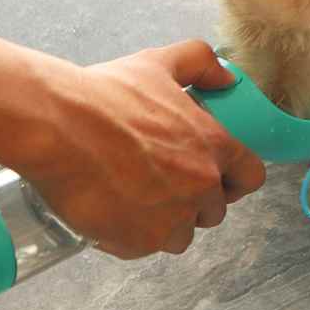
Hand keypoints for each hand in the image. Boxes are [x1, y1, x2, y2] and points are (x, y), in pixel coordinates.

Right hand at [17, 40, 265, 258]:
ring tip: (134, 195)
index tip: (218, 175)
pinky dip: (131, 234)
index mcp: (213, 146)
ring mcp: (171, 219)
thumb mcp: (160, 63)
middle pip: (214, 210)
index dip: (235, 177)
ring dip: (165, 221)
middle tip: (161, 180)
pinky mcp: (139, 242)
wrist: (58, 128)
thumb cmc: (107, 95)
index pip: (251, 177)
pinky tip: (110, 206)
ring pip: (181, 234)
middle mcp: (200, 187)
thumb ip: (201, 63)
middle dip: (194, 199)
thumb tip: (225, 77)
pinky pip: (144, 247)